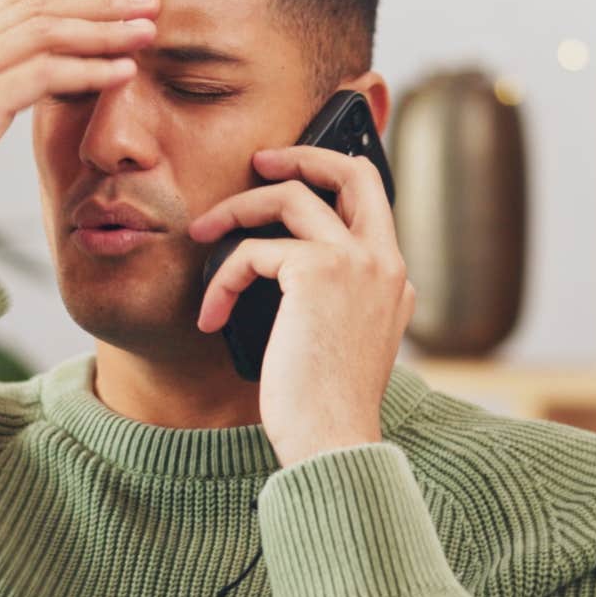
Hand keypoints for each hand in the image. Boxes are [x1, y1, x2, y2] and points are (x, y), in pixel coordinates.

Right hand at [0, 0, 159, 247]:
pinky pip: (41, 76)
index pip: (17, 3)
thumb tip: (53, 75)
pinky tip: (124, 73)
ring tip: (147, 32)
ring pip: (41, 34)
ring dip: (102, 30)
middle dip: (97, 0)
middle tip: (148, 0)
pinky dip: (88, 70)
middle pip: (33, 8)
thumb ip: (1, 95)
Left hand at [187, 146, 414, 467]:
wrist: (332, 442)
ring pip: (291, 196)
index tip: (292, 174)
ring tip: (202, 234)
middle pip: (352, 172)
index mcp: (394, 280)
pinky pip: (253, 251)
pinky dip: (222, 279)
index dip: (333, 177)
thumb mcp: (336, 343)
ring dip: (236, 210)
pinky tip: (210, 317)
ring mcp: (357, 263)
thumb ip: (327, 300)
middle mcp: (384, 262)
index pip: (372, 202)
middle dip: (301, 154)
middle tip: (258, 162)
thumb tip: (275, 267)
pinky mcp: (317, 272)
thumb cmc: (323, 407)